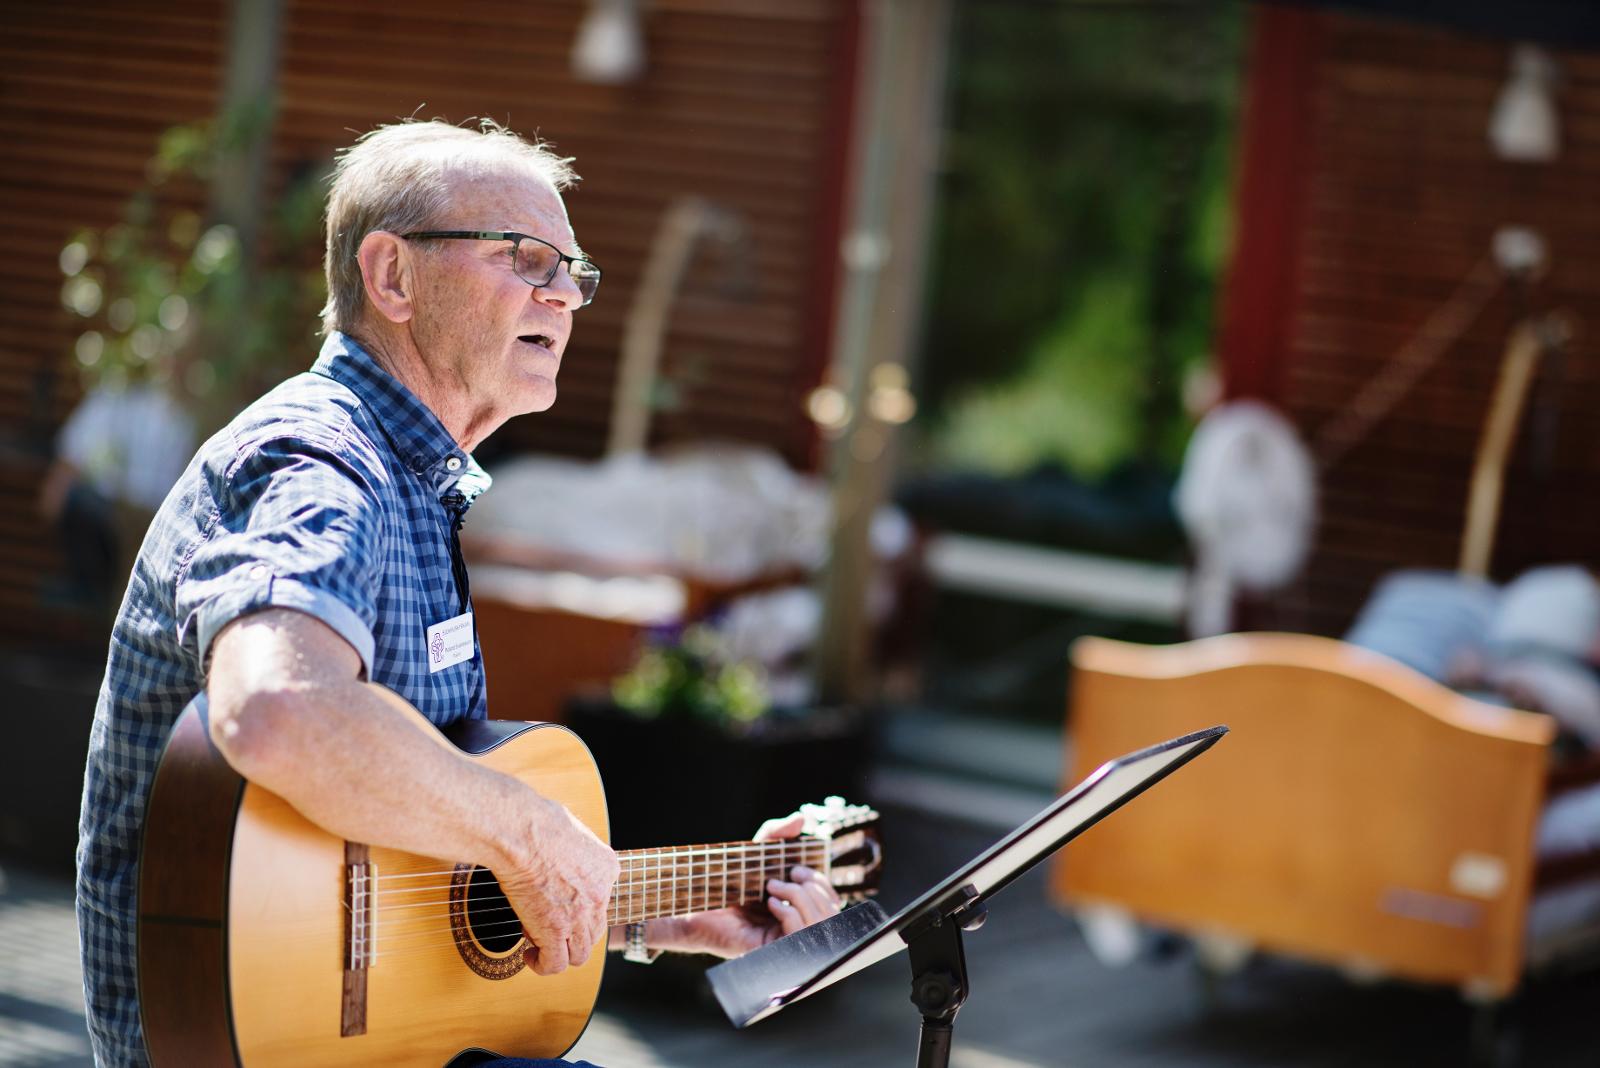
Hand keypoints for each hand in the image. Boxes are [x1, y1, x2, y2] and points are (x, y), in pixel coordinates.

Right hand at [495, 796, 618, 975]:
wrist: (522, 831)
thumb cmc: (535, 821)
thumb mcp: (570, 828)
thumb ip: (573, 848)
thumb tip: (557, 851)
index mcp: (608, 866)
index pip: (601, 900)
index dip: (578, 906)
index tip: (557, 902)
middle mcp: (601, 893)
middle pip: (595, 930)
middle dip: (573, 933)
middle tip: (547, 925)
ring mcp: (581, 915)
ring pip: (580, 954)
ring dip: (561, 953)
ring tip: (538, 944)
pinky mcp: (556, 930)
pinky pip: (556, 964)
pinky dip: (542, 965)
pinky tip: (529, 955)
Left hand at [657, 812, 843, 958]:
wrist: (695, 905)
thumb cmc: (725, 883)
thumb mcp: (755, 854)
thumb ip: (776, 835)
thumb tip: (801, 818)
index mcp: (799, 911)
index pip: (832, 905)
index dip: (822, 885)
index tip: (796, 870)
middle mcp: (797, 928)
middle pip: (831, 913)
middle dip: (813, 888)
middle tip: (788, 876)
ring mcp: (785, 942)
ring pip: (818, 924)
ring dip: (800, 897)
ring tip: (773, 886)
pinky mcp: (771, 951)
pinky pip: (796, 934)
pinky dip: (788, 913)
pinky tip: (770, 903)